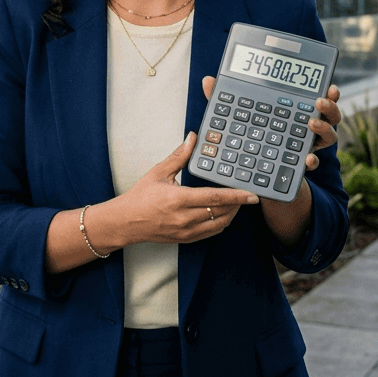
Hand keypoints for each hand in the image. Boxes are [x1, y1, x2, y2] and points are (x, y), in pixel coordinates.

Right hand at [107, 132, 259, 245]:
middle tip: (246, 195)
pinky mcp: (186, 238)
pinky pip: (211, 232)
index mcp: (179, 199)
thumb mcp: (158, 173)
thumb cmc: (140, 196)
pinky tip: (222, 214)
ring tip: (236, 203)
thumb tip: (192, 138)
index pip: (216, 197)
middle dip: (237, 203)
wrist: (126, 222)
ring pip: (219, 224)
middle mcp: (185, 217)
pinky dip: (221, 223)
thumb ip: (179, 156)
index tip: (252, 195)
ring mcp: (186, 230)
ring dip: (231, 214)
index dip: (236, 196)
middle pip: (222, 211)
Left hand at [201, 76, 342, 171]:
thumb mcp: (236, 117)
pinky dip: (312, 161)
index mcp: (296, 112)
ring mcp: (307, 147)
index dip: (328, 92)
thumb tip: (208, 80)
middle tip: (320, 100)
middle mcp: (307, 129)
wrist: (256, 176)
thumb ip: (226, 100)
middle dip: (330, 106)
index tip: (330, 84)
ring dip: (324, 129)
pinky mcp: (300, 166)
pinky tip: (307, 159)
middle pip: (330, 115)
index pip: (315, 98)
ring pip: (329, 138)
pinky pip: (312, 164)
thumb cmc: (249, 138)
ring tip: (311, 123)